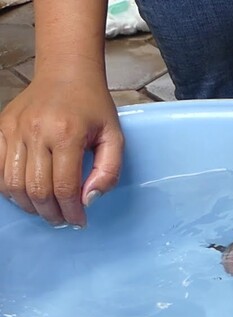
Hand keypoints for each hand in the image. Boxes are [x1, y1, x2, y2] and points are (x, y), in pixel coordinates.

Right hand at [0, 73, 123, 226]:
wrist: (66, 73)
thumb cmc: (93, 106)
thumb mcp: (114, 136)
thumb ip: (108, 170)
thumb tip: (88, 199)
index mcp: (67, 134)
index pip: (64, 187)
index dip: (71, 211)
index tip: (79, 221)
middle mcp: (36, 132)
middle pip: (36, 190)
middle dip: (50, 213)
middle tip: (62, 220)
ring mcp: (14, 130)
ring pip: (12, 183)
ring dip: (29, 205)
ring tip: (46, 211)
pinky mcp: (1, 128)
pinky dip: (9, 188)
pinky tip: (27, 194)